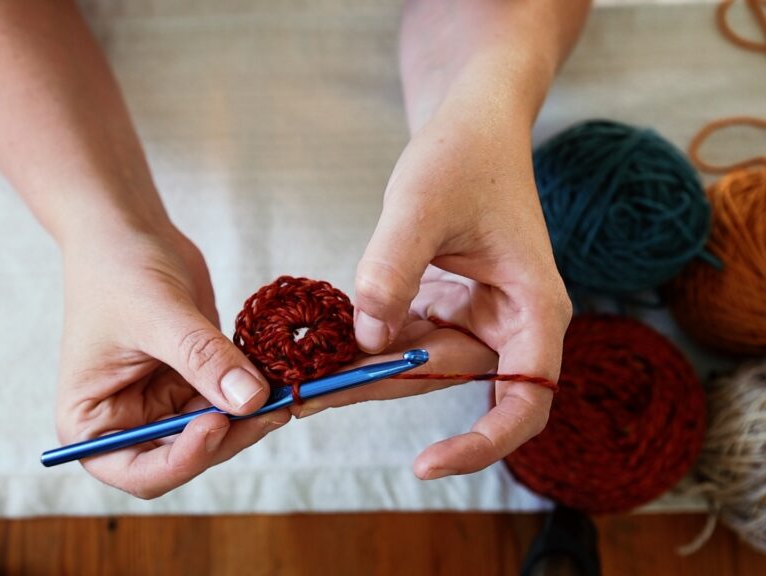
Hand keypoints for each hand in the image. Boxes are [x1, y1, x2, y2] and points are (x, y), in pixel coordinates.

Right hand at [55, 223, 289, 497]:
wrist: (127, 229)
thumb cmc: (116, 268)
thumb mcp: (156, 314)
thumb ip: (201, 358)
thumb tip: (251, 399)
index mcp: (92, 423)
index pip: (137, 471)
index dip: (181, 459)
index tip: (216, 424)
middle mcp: (129, 424)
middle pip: (187, 455)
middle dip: (232, 435)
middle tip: (274, 406)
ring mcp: (165, 405)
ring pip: (219, 431)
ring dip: (254, 416)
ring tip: (291, 390)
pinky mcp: (197, 382)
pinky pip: (233, 400)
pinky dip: (261, 392)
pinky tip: (290, 378)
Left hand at [311, 106, 571, 480]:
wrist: (472, 125)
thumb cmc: (464, 155)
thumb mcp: (420, 204)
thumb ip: (391, 271)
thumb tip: (368, 340)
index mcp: (534, 309)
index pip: (525, 401)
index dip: (482, 444)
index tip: (427, 464)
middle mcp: (510, 324)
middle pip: (446, 382)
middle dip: (377, 391)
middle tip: (304, 398)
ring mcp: (474, 319)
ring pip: (416, 365)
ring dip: (360, 373)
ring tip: (295, 381)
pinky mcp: (443, 308)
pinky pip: (402, 340)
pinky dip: (362, 345)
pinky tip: (315, 349)